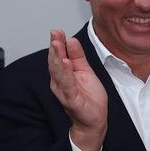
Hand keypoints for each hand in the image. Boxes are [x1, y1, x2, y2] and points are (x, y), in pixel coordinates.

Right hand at [46, 29, 106, 150]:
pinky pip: (67, 85)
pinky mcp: (70, 99)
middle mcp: (60, 82)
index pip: (58, 56)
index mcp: (64, 74)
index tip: (57, 31)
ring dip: (57, 58)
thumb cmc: (89, 98)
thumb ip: (78, 56)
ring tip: (57, 45)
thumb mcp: (86, 71)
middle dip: (55, 47)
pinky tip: (65, 64)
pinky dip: (65, 74)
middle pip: (55, 62)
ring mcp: (64, 90)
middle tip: (55, 34)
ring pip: (58, 72)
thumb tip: (71, 40)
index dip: (57, 43)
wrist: (94, 119)